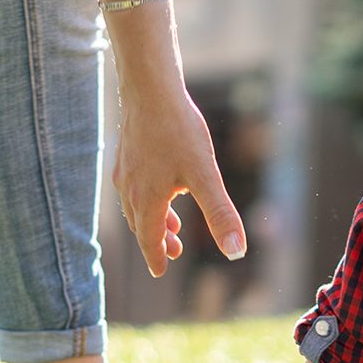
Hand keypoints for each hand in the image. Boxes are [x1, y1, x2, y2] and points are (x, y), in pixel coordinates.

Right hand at [110, 77, 246, 277]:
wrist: (150, 90)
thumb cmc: (179, 131)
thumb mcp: (205, 175)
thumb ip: (220, 214)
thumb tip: (236, 252)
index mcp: (148, 199)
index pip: (150, 238)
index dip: (156, 257)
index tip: (160, 272)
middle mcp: (131, 188)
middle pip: (142, 225)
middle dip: (157, 241)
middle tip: (173, 252)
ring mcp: (126, 170)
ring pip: (137, 205)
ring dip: (153, 219)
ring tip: (172, 224)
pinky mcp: (126, 153)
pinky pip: (134, 186)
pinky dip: (148, 197)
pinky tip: (163, 185)